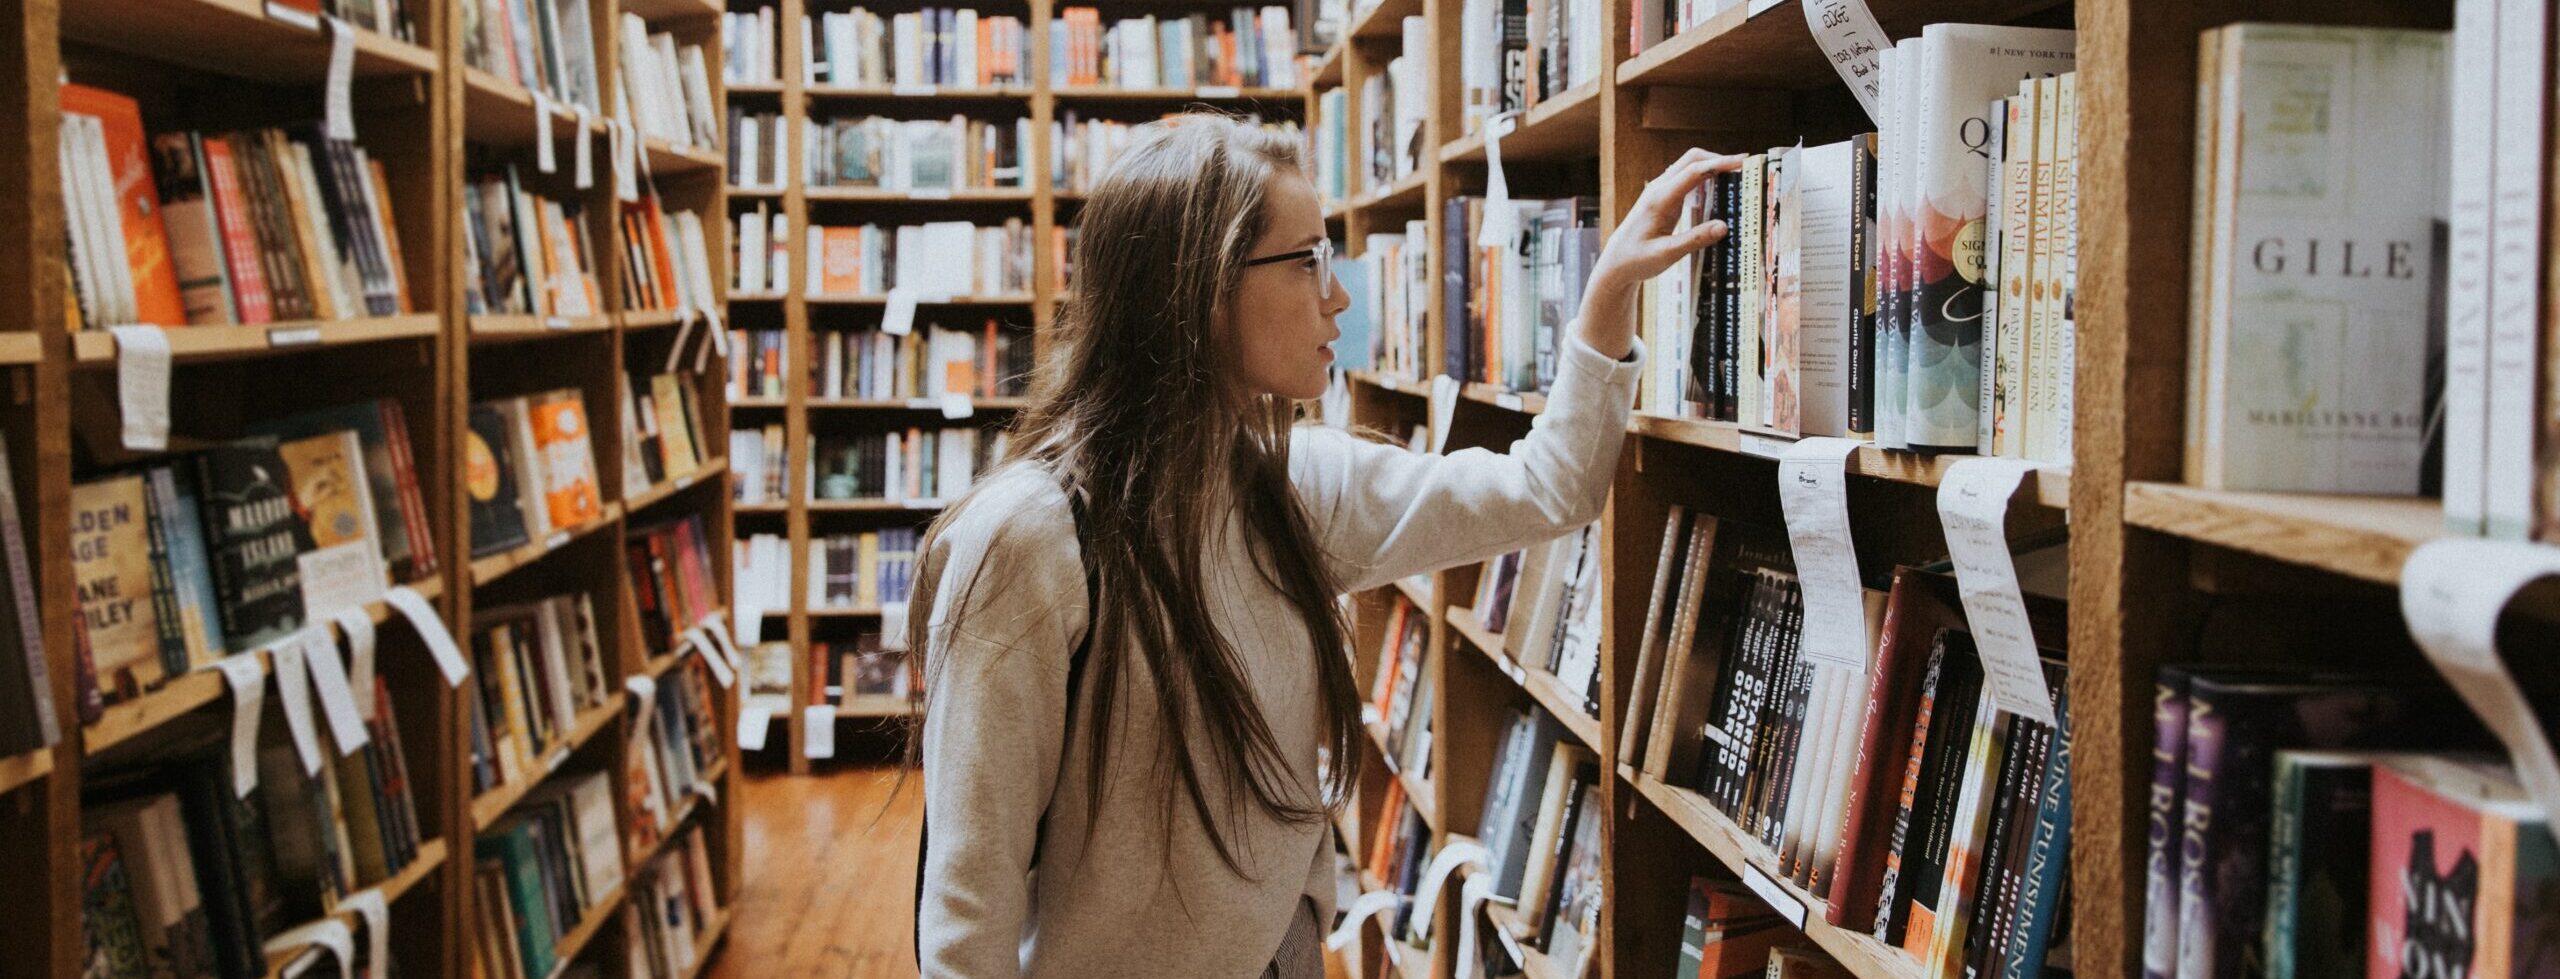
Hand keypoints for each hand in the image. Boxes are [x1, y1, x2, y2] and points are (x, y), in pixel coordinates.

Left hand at [1588, 149, 1742, 294]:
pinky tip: (1720, 187)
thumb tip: (1724, 226)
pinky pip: (1687, 177)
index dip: (1719, 163)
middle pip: (1692, 159)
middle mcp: (1659, 189)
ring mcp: (1660, 190)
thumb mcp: (1666, 255)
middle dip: (1719, 158)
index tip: (1743, 161)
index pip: (1693, 171)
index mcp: (1659, 199)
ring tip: (1738, 175)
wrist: (1615, 262)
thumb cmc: (1636, 260)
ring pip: (1690, 165)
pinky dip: (1706, 176)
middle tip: (1746, 166)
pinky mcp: (1664, 196)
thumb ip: (1694, 240)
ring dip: (1713, 165)